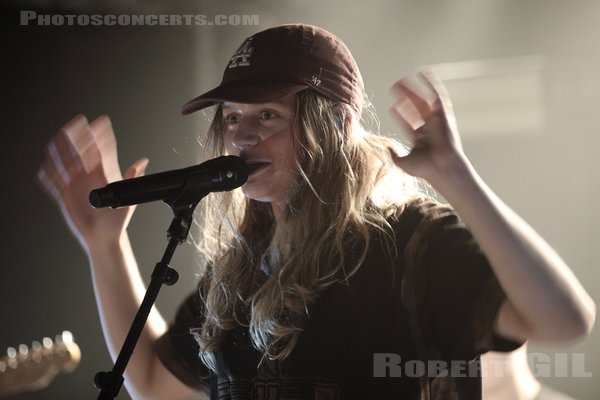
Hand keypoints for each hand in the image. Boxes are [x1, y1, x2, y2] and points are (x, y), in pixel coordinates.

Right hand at [37, 115, 147, 251]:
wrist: (105, 237)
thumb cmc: (116, 220)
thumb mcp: (127, 198)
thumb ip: (132, 179)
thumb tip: (142, 162)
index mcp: (104, 175)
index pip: (101, 151)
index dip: (100, 136)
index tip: (100, 122)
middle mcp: (89, 177)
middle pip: (81, 152)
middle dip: (78, 138)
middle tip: (75, 124)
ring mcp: (76, 185)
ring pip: (66, 164)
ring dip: (62, 151)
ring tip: (59, 139)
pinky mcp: (65, 196)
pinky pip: (54, 183)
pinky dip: (50, 174)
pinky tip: (47, 166)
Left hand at [389, 69, 467, 187]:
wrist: (441, 167)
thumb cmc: (424, 169)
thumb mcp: (402, 162)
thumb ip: (393, 154)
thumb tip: (385, 147)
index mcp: (420, 138)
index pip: (408, 122)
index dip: (400, 114)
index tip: (393, 106)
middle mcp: (428, 127)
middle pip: (414, 108)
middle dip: (405, 98)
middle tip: (394, 88)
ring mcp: (435, 120)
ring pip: (422, 101)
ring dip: (413, 90)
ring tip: (401, 81)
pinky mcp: (443, 115)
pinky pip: (438, 96)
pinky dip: (432, 84)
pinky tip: (424, 73)